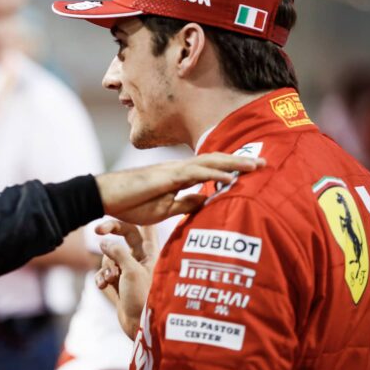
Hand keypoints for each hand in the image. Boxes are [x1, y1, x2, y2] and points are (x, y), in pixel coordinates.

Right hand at [94, 221, 158, 338]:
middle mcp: (140, 259)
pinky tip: (102, 286)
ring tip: (110, 279)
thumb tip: (103, 241)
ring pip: (110, 257)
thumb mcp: (131, 270)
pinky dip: (101, 278)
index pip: (141, 226)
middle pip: (122, 239)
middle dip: (109, 241)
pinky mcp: (119, 284)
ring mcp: (129, 271)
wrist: (142, 327)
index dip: (127, 218)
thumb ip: (117, 252)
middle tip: (97, 232)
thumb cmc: (143, 297)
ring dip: (105, 266)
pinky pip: (105, 273)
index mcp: (150, 252)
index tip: (108, 220)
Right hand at [95, 152, 264, 223]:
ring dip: (235, 164)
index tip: (253, 170)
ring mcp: (173, 170)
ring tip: (256, 165)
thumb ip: (184, 204)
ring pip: (210, 162)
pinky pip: (195, 174)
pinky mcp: (166, 177)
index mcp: (179, 176)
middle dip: (241, 161)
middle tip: (265, 162)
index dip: (232, 168)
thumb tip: (206, 201)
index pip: (211, 169)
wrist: (105, 197)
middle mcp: (179, 168)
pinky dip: (215, 175)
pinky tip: (231, 178)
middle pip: (216, 161)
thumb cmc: (130, 203)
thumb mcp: (163, 209)